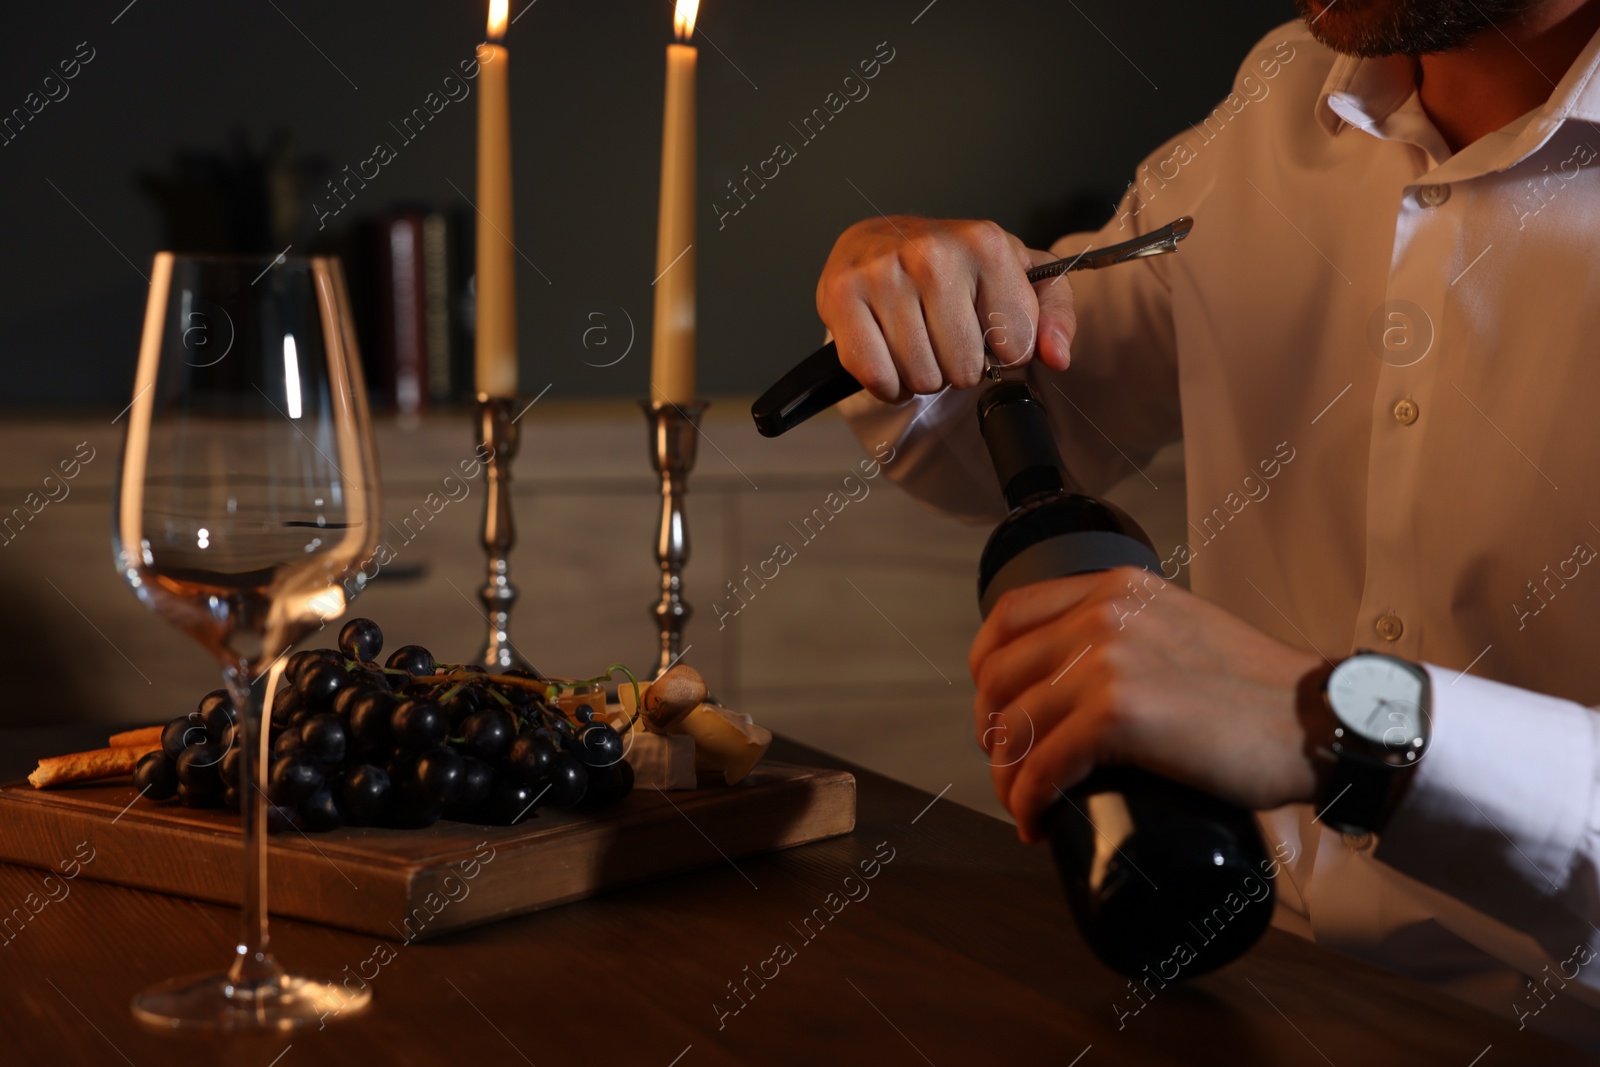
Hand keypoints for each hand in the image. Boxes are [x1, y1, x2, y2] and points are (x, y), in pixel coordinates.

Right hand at [815, 216, 1075, 401]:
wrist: (878, 240)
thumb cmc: (954, 265)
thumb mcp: (1020, 277)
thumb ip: (1054, 315)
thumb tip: (1057, 355)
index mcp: (985, 244)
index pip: (1015, 347)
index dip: (1003, 351)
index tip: (986, 329)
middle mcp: (933, 254)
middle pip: (964, 369)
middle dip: (957, 365)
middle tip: (944, 335)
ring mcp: (883, 274)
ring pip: (921, 378)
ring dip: (921, 374)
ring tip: (917, 340)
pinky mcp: (842, 297)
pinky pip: (878, 377)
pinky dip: (887, 383)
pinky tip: (890, 354)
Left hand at [969, 567, 1328, 843]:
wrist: (1318, 721)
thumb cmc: (1258, 690)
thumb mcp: (1180, 626)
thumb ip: (1132, 632)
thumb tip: (1083, 679)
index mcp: (1115, 589)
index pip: (1010, 614)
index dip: (985, 665)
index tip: (992, 704)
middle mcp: (1103, 615)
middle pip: (1000, 675)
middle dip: (991, 730)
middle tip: (1009, 768)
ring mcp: (1108, 662)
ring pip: (1014, 725)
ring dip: (1006, 776)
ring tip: (1022, 805)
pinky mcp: (1120, 715)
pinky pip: (1044, 764)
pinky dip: (1028, 800)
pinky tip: (1034, 820)